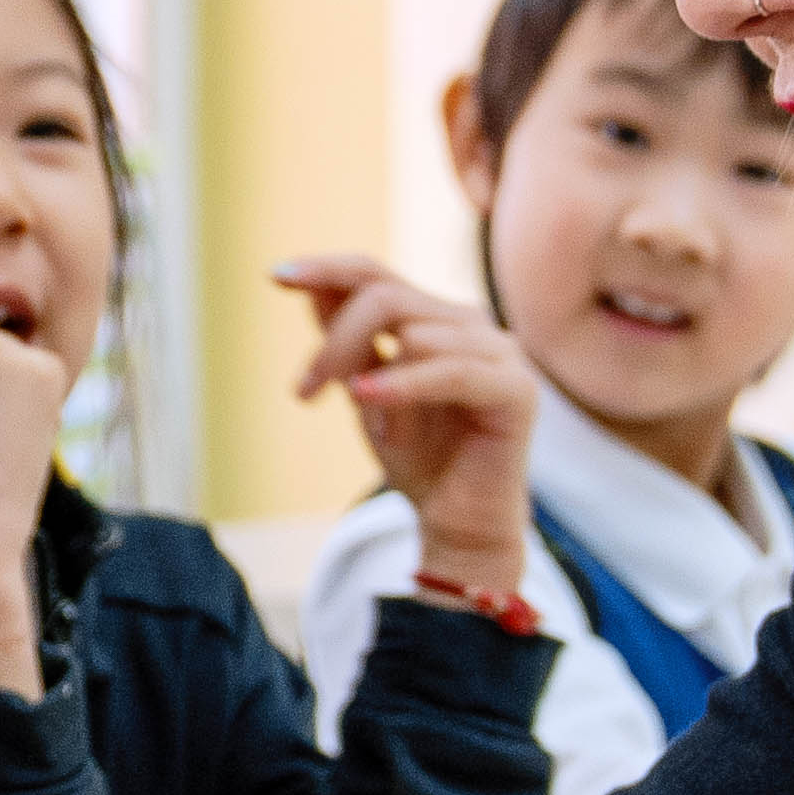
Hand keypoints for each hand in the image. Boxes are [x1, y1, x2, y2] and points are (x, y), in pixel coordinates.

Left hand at [275, 257, 540, 597]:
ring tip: (360, 422)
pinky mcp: (516, 390)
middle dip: (335, 340)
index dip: (328, 269)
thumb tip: (310, 285)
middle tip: (304, 390)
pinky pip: (452, 371)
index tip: (277, 277)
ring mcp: (499, 352)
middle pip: (386, 297)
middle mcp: (471, 324)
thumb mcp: (366, 392)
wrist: (458, 525)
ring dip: (368, 376)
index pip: (377, 275)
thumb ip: (348, 341)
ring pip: (413, 329)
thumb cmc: (418, 460)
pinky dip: (405, 384)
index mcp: (437, 319)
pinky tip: (367, 397)